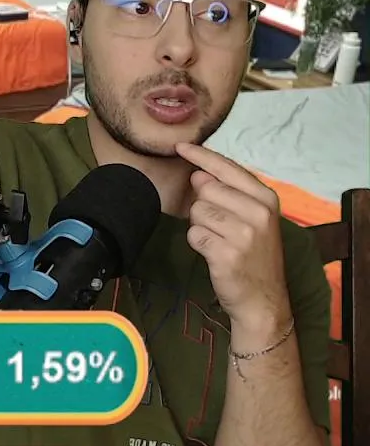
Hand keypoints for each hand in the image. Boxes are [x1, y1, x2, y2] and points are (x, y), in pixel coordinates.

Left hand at [177, 143, 290, 339]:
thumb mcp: (254, 219)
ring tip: (220, 241)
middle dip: (203, 204)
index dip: (201, 156)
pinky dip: (198, 242)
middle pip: (205, 188)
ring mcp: (244, 234)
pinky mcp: (227, 254)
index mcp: (267, 199)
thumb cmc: (254, 255)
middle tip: (221, 226)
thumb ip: (230, 193)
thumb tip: (197, 174)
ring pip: (197, 211)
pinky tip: (214, 253)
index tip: (179, 145)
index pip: (227, 168)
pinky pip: (194, 234)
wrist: (263, 299)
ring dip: (200, 225)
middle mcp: (259, 213)